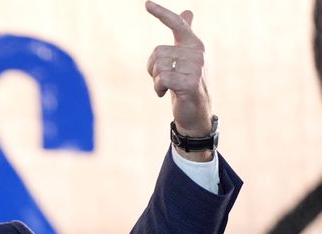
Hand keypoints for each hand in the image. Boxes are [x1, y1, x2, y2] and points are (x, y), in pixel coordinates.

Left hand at [145, 1, 212, 138]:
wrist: (195, 111)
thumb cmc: (185, 83)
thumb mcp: (183, 58)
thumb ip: (185, 35)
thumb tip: (187, 12)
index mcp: (193, 44)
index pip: (176, 24)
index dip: (162, 13)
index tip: (146, 3)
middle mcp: (197, 52)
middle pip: (157, 52)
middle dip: (153, 68)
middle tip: (164, 79)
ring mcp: (195, 67)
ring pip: (158, 66)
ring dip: (156, 80)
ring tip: (167, 87)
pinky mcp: (190, 83)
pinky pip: (162, 79)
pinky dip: (158, 89)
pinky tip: (165, 94)